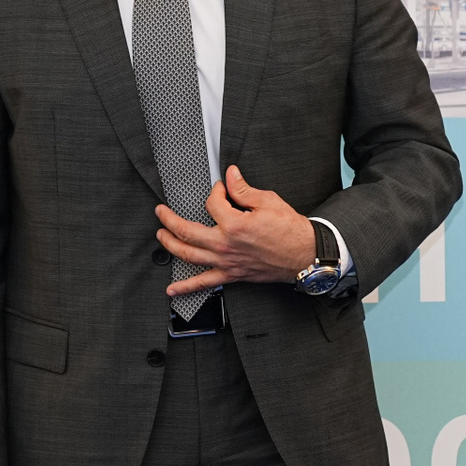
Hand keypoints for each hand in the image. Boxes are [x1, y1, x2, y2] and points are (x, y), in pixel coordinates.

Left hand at [157, 166, 314, 295]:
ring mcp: (226, 262)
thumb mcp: (268, 202)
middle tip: (161, 212)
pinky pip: (204, 283)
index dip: (215, 191)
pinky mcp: (232, 275)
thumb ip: (243, 189)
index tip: (221, 188)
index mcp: (234, 225)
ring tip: (161, 237)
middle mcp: (225, 245)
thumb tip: (230, 175)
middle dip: (169, 220)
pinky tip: (171, 290)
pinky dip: (186, 287)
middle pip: (187, 232)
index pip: (212, 203)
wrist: (304, 255)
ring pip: (188, 255)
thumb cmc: (290, 230)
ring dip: (170, 245)